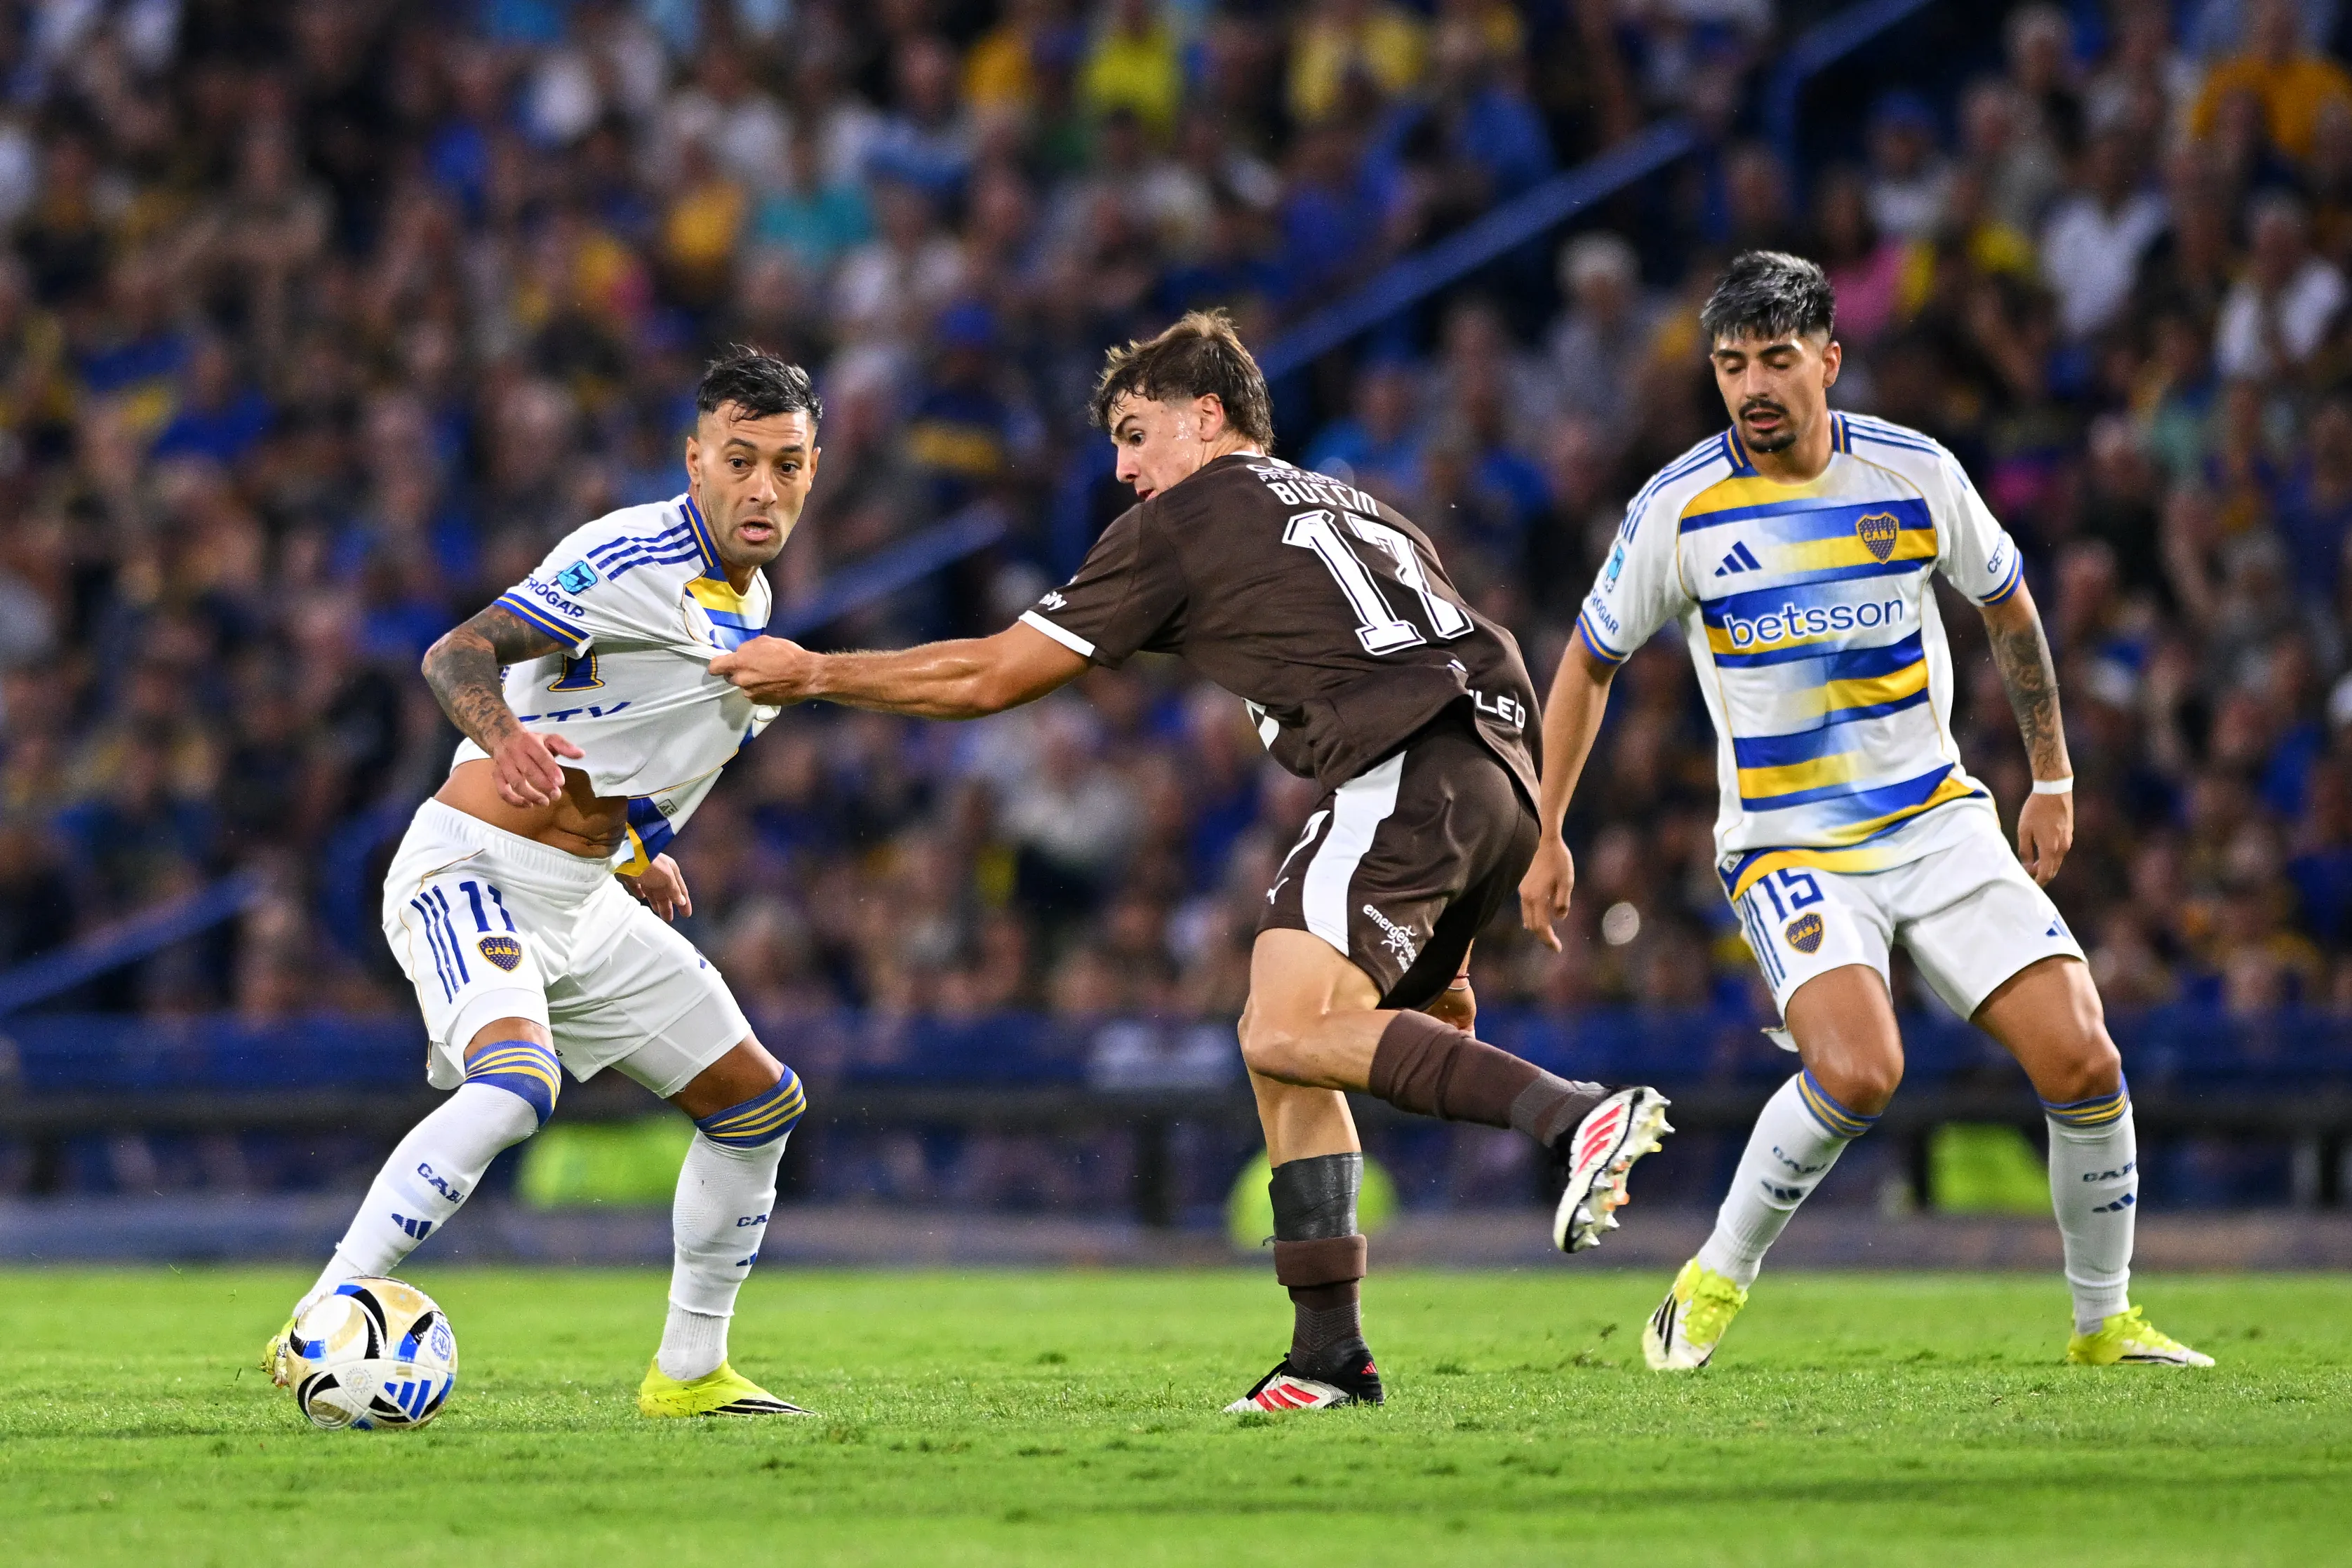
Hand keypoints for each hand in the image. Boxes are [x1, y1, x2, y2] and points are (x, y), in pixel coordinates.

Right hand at [492, 728, 582, 807]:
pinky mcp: (496, 774)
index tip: (561, 782)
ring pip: (515, 782)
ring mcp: (504, 764)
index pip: (541, 756)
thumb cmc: (531, 741)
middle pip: (528, 770)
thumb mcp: (548, 738)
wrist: (502, 736)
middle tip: (556, 795)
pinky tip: (528, 805)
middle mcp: (515, 752)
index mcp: (529, 742)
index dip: (551, 770)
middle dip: (543, 785)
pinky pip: (502, 790)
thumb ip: (564, 746)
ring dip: (530, 795)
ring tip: (545, 802)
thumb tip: (581, 754)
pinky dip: (513, 800)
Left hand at [624, 854, 691, 919]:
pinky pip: (637, 886)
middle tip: (669, 920)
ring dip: (655, 902)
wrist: (628, 855)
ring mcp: (645, 874)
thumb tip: (682, 901)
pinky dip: (640, 892)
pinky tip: (640, 897)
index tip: (686, 915)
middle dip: (668, 906)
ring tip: (657, 913)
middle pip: (665, 893)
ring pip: (652, 891)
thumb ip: (674, 890)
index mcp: (670, 871)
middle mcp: (659, 873)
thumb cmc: (652, 865)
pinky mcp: (631, 876)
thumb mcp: (667, 878)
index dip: (684, 903)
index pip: (680, 890)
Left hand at [709, 636, 822, 704]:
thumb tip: (740, 654)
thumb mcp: (765, 641)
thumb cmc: (787, 654)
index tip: (723, 664)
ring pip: (743, 686)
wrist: (806, 675)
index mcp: (739, 662)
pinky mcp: (759, 702)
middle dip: (738, 672)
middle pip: (730, 677)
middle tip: (754, 667)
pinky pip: (754, 694)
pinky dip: (760, 690)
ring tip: (768, 676)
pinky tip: (772, 684)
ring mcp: (749, 693)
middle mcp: (740, 680)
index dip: (718, 665)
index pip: (714, 667)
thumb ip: (747, 648)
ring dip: (751, 681)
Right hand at [1517, 835, 1575, 951]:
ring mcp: (1523, 892)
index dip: (1549, 940)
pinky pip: (1526, 909)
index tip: (1558, 949)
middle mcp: (1527, 898)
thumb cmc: (1558, 860)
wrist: (1543, 840)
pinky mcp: (1523, 887)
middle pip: (1532, 926)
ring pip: (1527, 918)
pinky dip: (1534, 918)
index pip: (1542, 927)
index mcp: (1537, 898)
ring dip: (1538, 928)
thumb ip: (1562, 901)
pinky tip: (1542, 918)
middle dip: (1543, 937)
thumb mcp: (1567, 881)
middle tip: (1555, 946)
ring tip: (1549, 935)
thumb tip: (1559, 918)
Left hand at [2016, 790, 2072, 884]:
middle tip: (2029, 877)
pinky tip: (2041, 854)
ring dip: (2046, 866)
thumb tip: (2027, 867)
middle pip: (2053, 870)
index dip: (2038, 882)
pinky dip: (2052, 857)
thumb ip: (2025, 851)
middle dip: (2041, 876)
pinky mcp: (2069, 834)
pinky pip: (2060, 852)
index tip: (2029, 886)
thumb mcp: (2024, 830)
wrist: (2054, 791)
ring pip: (2057, 861)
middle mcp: (2062, 847)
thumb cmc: (2036, 809)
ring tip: (2032, 866)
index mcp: (2050, 848)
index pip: (2046, 873)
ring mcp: (2068, 841)